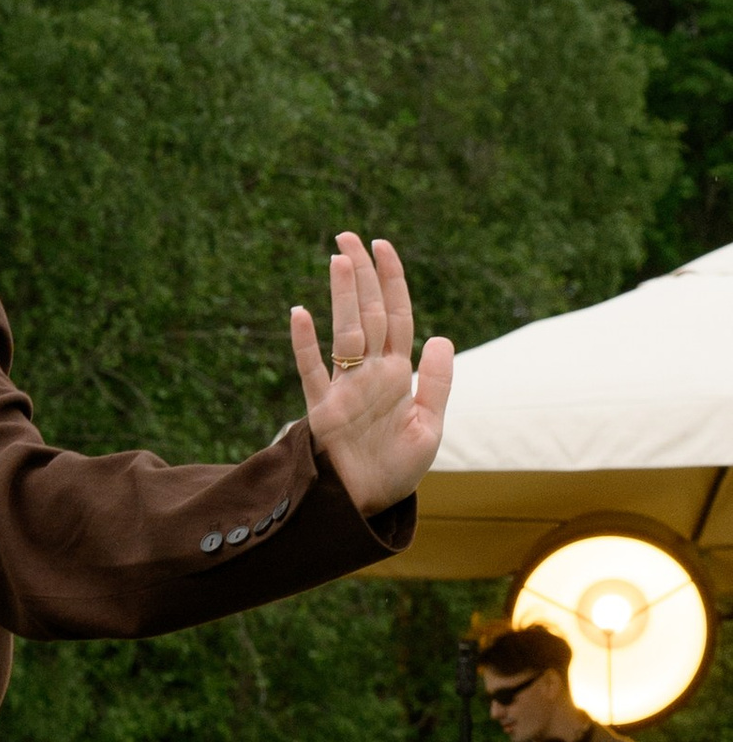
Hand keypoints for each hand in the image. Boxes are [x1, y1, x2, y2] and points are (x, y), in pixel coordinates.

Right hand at [289, 232, 451, 516]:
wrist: (365, 505)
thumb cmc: (397, 470)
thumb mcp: (429, 428)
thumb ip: (435, 384)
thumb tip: (441, 336)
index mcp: (398, 375)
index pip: (398, 316)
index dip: (393, 281)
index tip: (383, 246)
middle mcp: (370, 374)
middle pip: (369, 313)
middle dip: (362, 274)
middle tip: (348, 236)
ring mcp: (343, 388)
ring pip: (344, 332)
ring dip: (342, 296)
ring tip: (338, 260)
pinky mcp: (321, 410)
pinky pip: (311, 370)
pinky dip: (305, 343)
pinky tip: (299, 314)